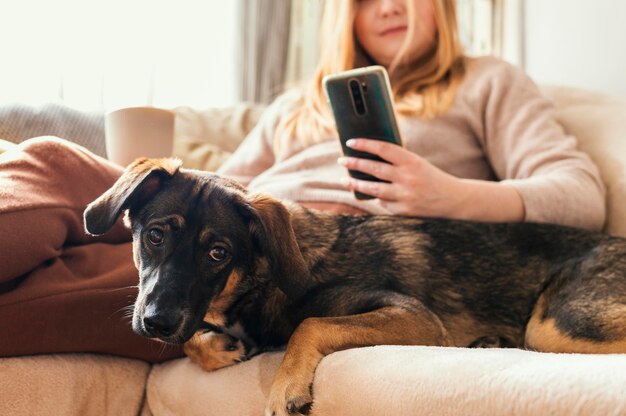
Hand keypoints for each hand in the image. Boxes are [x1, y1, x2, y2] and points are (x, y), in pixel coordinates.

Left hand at [338, 138, 467, 216]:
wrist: (453, 200)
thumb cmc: (431, 177)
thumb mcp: (417, 163)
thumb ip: (397, 161)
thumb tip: (368, 157)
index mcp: (411, 161)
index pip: (383, 148)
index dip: (364, 144)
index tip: (350, 142)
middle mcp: (407, 178)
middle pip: (374, 168)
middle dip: (354, 164)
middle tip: (341, 160)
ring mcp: (405, 195)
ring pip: (373, 189)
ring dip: (356, 184)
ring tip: (344, 180)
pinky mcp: (403, 211)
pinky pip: (383, 203)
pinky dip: (376, 198)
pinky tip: (370, 195)